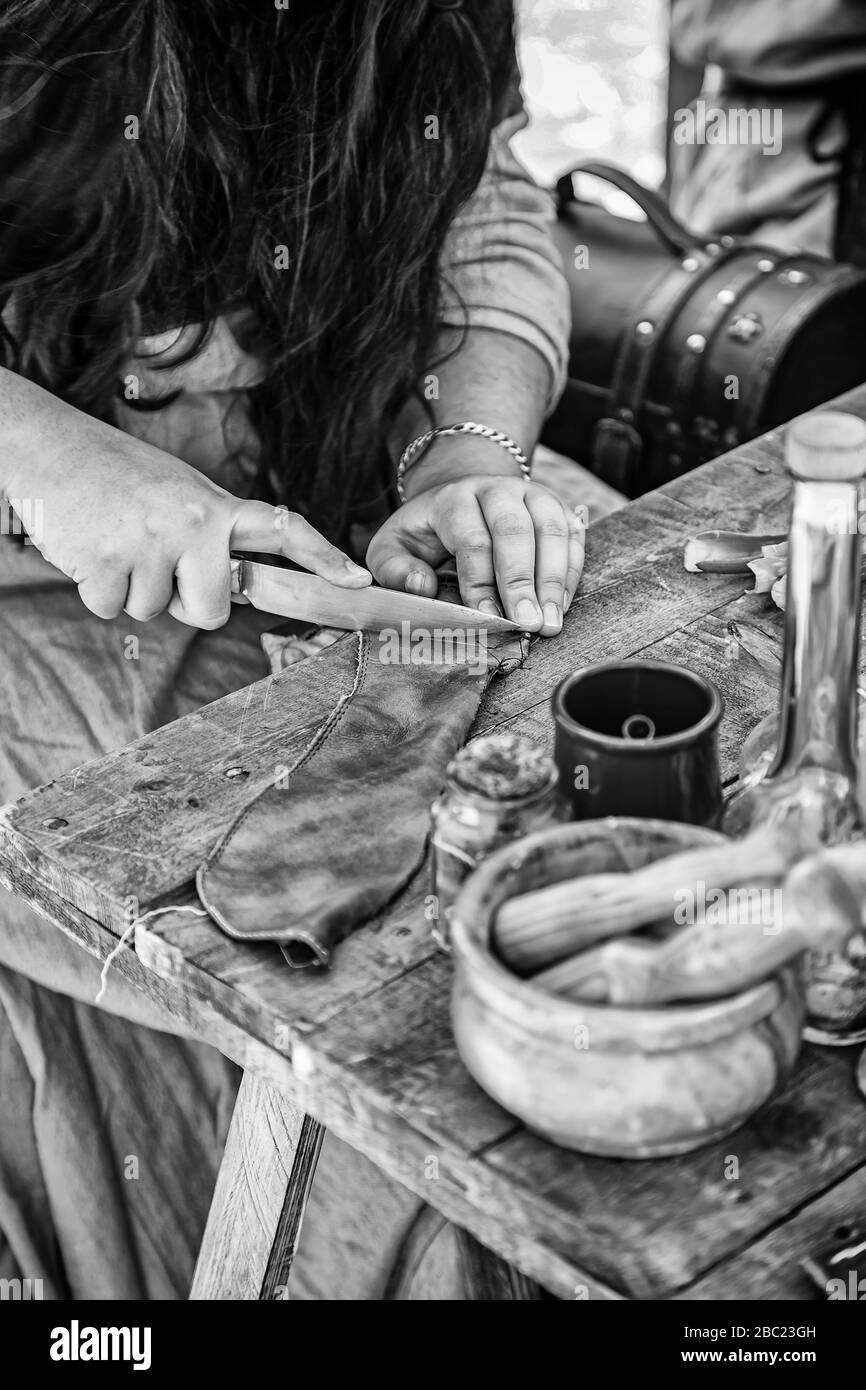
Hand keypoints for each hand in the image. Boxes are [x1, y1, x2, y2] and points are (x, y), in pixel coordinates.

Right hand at [5, 388, 370, 627]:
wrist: (49, 448)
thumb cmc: (117, 476)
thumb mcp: (178, 492)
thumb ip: (211, 534)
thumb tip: (235, 587)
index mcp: (214, 504)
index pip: (283, 530)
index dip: (323, 558)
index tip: (358, 580)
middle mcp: (191, 522)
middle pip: (213, 611)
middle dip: (184, 602)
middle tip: (154, 561)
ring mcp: (150, 543)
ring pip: (155, 612)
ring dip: (132, 589)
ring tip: (116, 539)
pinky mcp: (106, 564)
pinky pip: (114, 610)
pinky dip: (98, 590)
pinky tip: (91, 548)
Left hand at [366, 474, 584, 633]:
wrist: (463, 497)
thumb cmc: (426, 533)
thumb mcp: (393, 546)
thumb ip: (394, 568)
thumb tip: (420, 587)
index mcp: (454, 499)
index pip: (471, 538)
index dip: (480, 581)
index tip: (488, 617)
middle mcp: (497, 489)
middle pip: (515, 531)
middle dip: (523, 582)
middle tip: (529, 624)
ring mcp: (532, 494)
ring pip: (552, 530)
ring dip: (554, 580)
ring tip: (551, 623)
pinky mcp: (557, 507)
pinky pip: (573, 536)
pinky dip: (571, 573)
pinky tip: (562, 606)